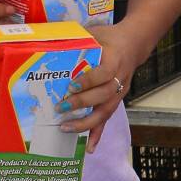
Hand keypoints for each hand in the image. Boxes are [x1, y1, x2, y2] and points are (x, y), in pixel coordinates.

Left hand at [59, 25, 145, 153]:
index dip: (88, 81)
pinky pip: (107, 120)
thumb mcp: (95, 32)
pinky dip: (98, 134)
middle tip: (60, 108)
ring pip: (106, 111)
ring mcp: (120, 92)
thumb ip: (76, 38)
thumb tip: (46, 39)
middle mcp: (120, 78)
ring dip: (87, 123)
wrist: (134, 43)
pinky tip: (89, 148)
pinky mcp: (116, 100)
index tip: (71, 86)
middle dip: (81, 103)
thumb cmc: (109, 37)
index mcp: (115, 59)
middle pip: (103, 96)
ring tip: (66, 128)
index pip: (104, 74)